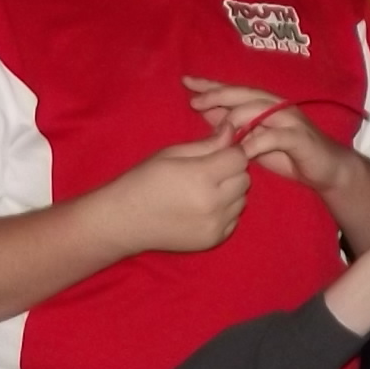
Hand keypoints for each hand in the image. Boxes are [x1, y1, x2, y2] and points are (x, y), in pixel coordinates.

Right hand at [103, 137, 250, 254]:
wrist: (125, 220)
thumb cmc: (144, 181)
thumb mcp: (172, 154)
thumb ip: (207, 144)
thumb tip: (231, 129)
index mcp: (202, 177)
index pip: (239, 158)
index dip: (230, 152)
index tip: (216, 153)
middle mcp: (214, 203)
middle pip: (244, 179)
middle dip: (231, 171)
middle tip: (208, 171)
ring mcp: (215, 224)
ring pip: (242, 200)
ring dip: (230, 192)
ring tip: (203, 191)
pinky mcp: (214, 240)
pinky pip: (234, 219)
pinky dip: (225, 212)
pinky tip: (202, 208)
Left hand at [184, 76, 349, 189]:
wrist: (327, 170)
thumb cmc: (290, 155)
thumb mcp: (256, 141)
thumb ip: (235, 128)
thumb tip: (207, 114)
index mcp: (264, 104)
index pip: (234, 90)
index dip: (211, 85)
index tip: (186, 82)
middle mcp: (276, 105)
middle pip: (243, 94)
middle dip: (218, 95)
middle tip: (195, 101)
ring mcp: (289, 120)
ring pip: (257, 110)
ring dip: (235, 119)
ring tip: (216, 129)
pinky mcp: (299, 138)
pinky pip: (273, 136)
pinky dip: (256, 143)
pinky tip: (241, 151)